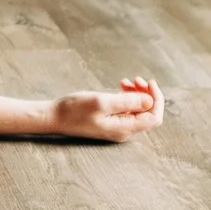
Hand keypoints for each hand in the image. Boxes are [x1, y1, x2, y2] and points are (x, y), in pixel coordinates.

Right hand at [47, 77, 164, 141]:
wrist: (54, 117)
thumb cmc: (74, 110)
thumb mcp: (102, 102)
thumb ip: (127, 102)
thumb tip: (150, 101)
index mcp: (125, 128)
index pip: (154, 117)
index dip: (156, 99)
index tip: (149, 82)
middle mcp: (124, 131)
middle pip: (147, 113)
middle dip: (146, 94)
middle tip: (135, 78)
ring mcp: (117, 127)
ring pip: (137, 110)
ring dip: (136, 94)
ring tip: (125, 81)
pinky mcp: (110, 122)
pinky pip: (127, 110)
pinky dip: (127, 97)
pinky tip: (119, 87)